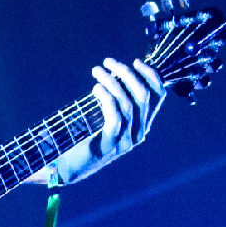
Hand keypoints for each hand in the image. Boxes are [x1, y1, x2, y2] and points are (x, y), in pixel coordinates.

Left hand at [50, 58, 164, 184]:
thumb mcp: (104, 112)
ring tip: (96, 71)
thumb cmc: (84, 133)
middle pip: (143, 95)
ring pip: (128, 104)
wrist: (67, 165)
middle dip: (126, 73)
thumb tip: (119, 70)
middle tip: (108, 62)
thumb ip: (116, 97)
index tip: (136, 61)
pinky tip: (96, 88)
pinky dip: (107, 98)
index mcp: (142, 123)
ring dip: (112, 81)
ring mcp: (125, 141)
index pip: (158, 95)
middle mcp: (138, 133)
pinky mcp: (109, 146)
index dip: (151, 75)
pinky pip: (115, 118)